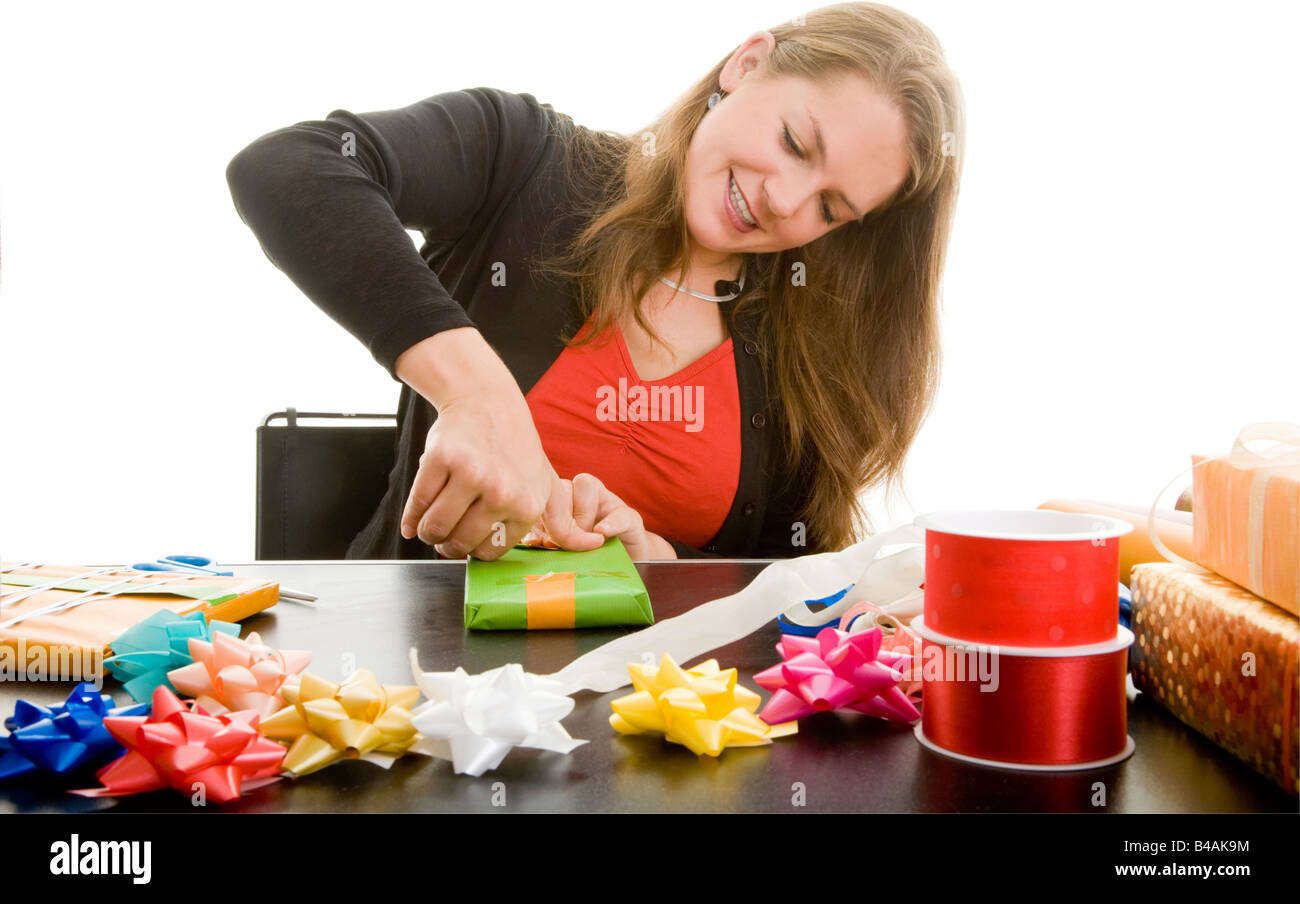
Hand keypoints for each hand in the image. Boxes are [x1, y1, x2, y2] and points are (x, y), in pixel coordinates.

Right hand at [396, 330, 552, 559]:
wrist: (489, 402)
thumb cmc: (517, 449)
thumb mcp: (547, 484)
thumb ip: (564, 521)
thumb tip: (592, 545)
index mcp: (527, 504)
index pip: (489, 551)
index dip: (473, 551)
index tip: (466, 543)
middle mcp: (501, 492)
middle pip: (459, 542)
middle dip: (447, 546)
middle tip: (442, 538)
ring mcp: (470, 474)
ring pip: (435, 527)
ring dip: (427, 534)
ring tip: (429, 528)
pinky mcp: (441, 459)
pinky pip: (417, 503)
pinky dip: (410, 518)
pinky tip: (412, 522)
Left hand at [525, 472, 676, 560]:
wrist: (625, 567)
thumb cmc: (587, 556)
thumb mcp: (560, 549)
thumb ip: (544, 539)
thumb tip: (527, 540)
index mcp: (562, 502)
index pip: (543, 493)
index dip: (539, 515)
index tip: (539, 541)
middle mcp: (581, 496)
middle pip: (562, 485)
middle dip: (558, 515)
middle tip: (559, 543)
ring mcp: (606, 502)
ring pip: (586, 486)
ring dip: (580, 514)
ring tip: (582, 540)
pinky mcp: (630, 516)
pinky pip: (619, 511)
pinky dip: (610, 523)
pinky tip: (602, 535)